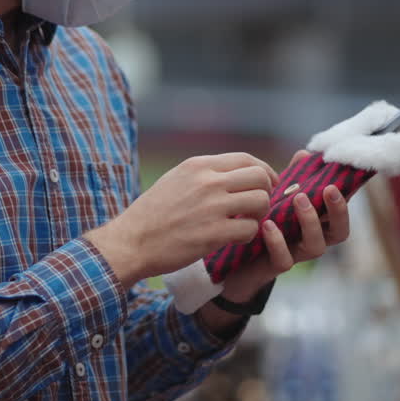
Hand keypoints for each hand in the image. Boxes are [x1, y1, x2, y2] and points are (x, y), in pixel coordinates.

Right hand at [87, 153, 278, 289]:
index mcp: (198, 166)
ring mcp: (212, 207)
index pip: (246, 159)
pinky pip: (250, 229)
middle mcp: (208, 182)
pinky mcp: (214, 233)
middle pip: (259, 177)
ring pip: (261, 201)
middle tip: (257, 207)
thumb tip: (234, 174)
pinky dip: (248, 235)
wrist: (132, 242)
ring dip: (260, 215)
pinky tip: (234, 239)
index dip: (263, 171)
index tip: (268, 184)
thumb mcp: (175, 179)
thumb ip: (204, 174)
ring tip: (246, 223)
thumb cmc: (152, 214)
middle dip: (265, 192)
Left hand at [217, 150, 351, 303]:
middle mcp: (311, 239)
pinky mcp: (274, 266)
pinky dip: (278, 241)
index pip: (339, 211)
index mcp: (316, 222)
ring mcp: (295, 254)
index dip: (346, 196)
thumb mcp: (278, 198)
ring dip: (310, 221)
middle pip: (339, 231)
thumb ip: (293, 178)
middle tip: (329, 188)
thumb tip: (305, 153)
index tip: (342, 176)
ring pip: (316, 246)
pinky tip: (268, 224)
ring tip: (298, 198)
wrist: (236, 260)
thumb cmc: (264, 223)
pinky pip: (284, 259)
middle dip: (338, 210)